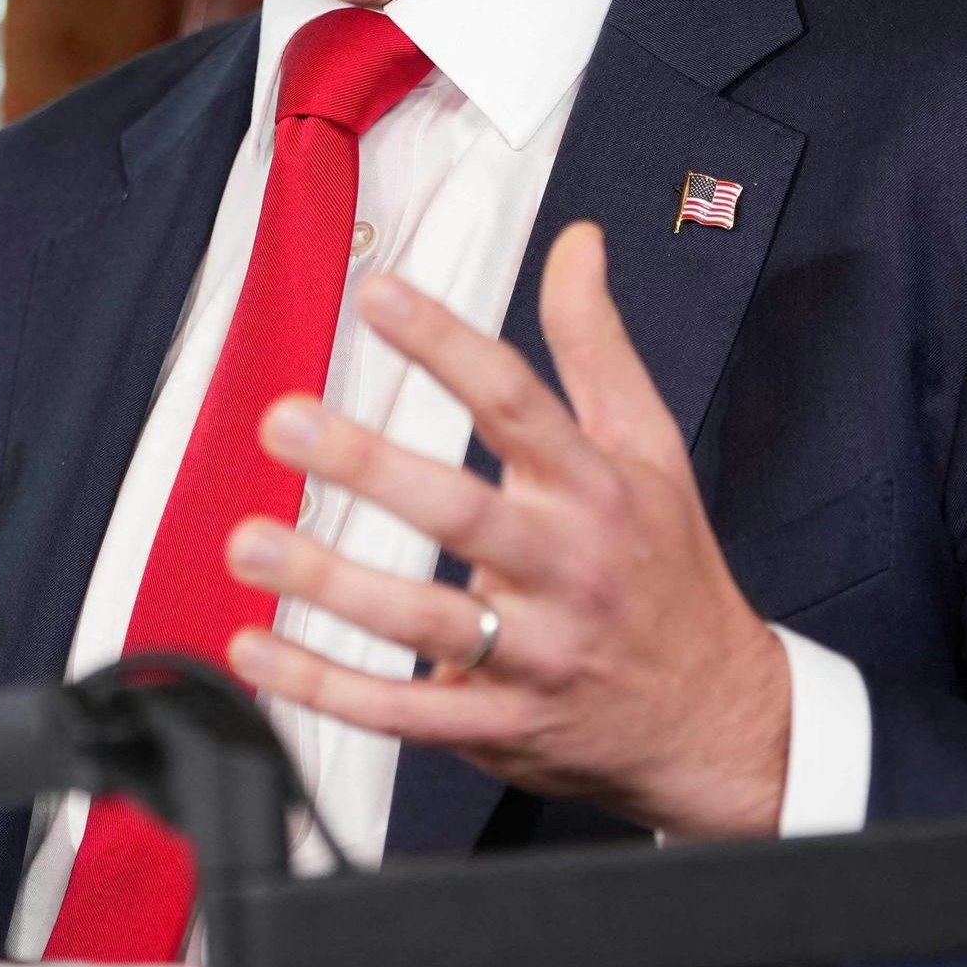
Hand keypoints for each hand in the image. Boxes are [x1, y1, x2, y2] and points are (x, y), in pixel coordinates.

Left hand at [218, 221, 791, 839]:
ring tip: (249, 541)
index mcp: (596, 490)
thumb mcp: (651, 447)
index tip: (377, 296)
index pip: (517, 403)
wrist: (718, 721)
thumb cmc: (668, 571)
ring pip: (423, 619)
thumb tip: (577, 242)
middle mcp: (565, 569)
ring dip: (329, 582)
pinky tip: (256, 651)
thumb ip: (597, 344)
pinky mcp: (498, 725)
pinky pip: (401, 712)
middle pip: (461, 512)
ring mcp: (533, 654)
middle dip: (369, 465)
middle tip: (284, 421)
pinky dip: (323, 688)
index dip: (446, 346)